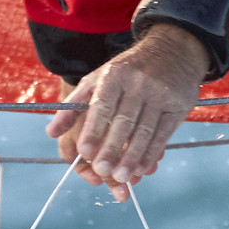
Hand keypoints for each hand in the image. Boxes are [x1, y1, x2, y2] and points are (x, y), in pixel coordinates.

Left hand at [47, 25, 210, 197]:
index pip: (102, 106)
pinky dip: (152, 153)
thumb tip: (51, 133)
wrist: (172, 50)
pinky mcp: (178, 105)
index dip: (93, 130)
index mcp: (114, 75)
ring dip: (132, 157)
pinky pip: (163, 134)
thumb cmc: (127, 71)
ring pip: (144, 131)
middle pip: (124, 122)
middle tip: (102, 172)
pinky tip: (143, 168)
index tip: (85, 152)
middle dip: (112, 149)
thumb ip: (73, 107)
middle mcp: (138, 83)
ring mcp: (160, 94)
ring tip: (121, 178)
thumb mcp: (97, 79)